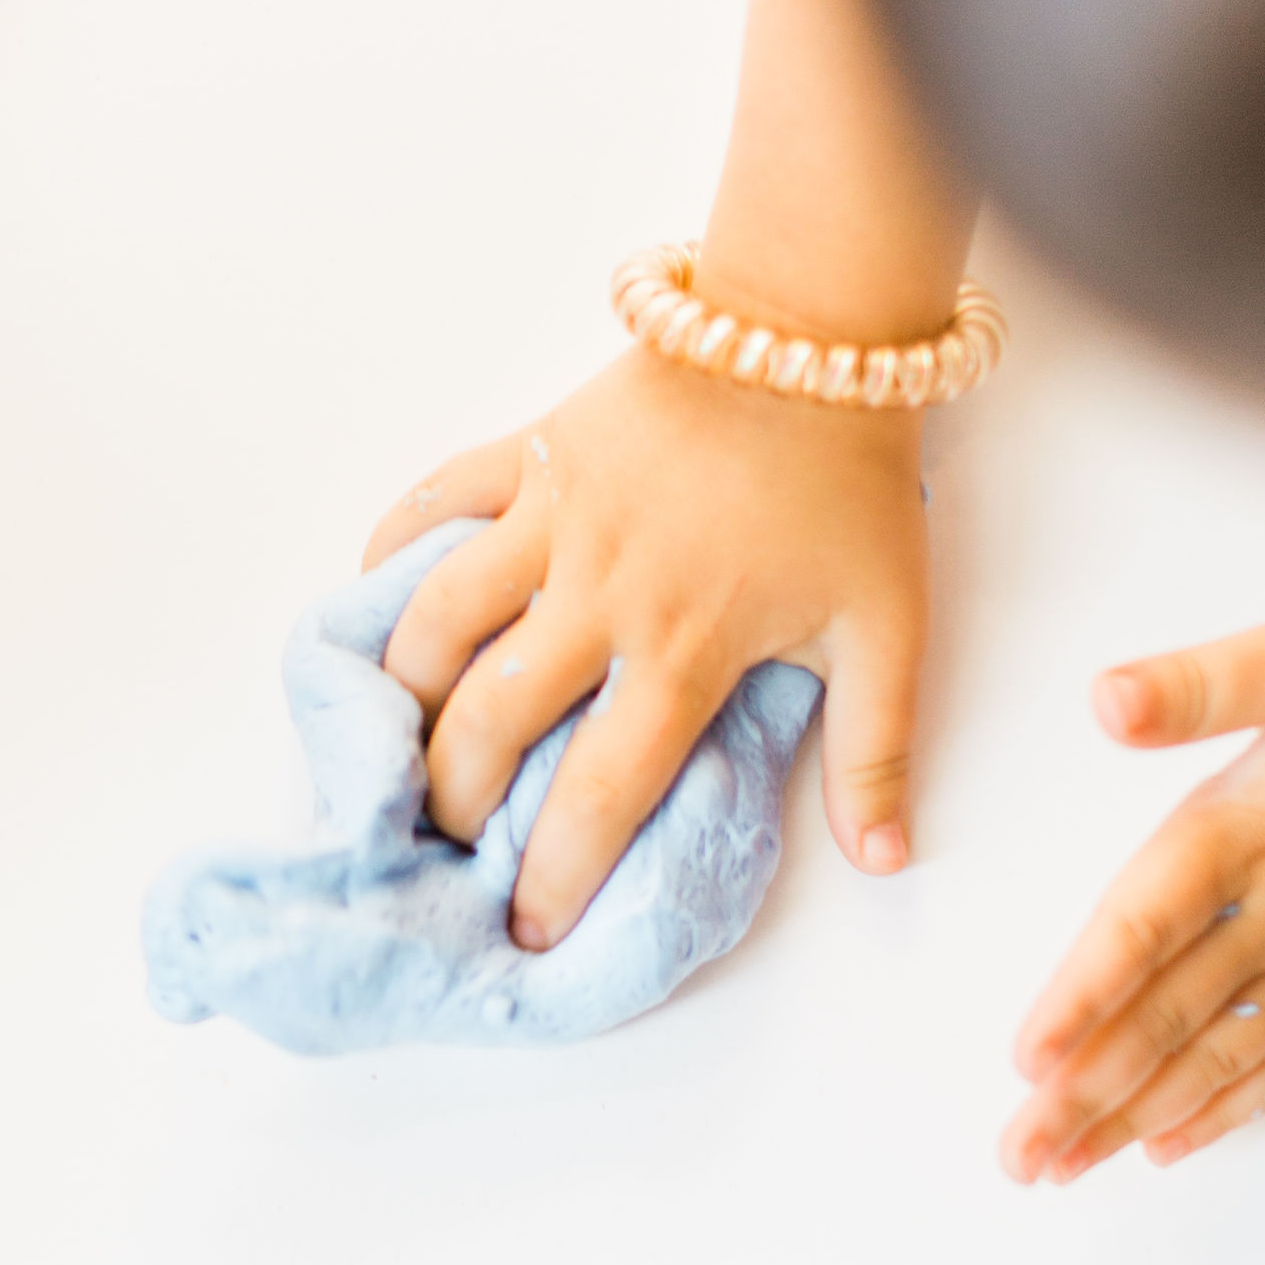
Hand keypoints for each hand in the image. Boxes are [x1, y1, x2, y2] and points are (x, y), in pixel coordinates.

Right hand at [364, 338, 929, 947]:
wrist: (811, 337)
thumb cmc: (848, 487)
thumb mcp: (888, 628)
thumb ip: (876, 750)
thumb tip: (884, 857)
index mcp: (686, 648)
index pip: (602, 790)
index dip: (557, 873)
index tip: (528, 927)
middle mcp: (602, 592)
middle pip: (492, 718)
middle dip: (455, 799)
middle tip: (448, 840)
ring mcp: (554, 518)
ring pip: (439, 619)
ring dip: (406, 692)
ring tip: (399, 741)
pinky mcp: (531, 454)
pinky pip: (436, 501)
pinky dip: (393, 550)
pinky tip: (376, 602)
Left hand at [1002, 612, 1264, 1183]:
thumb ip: (1203, 686)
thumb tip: (1104, 699)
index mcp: (1248, 828)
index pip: (1149, 924)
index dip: (1086, 993)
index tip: (1027, 1058)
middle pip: (1168, 1013)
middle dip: (1086, 1092)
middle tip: (1016, 1156)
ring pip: (1218, 1053)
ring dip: (1137, 1115)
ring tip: (1064, 1168)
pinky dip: (1230, 1109)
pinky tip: (1170, 1147)